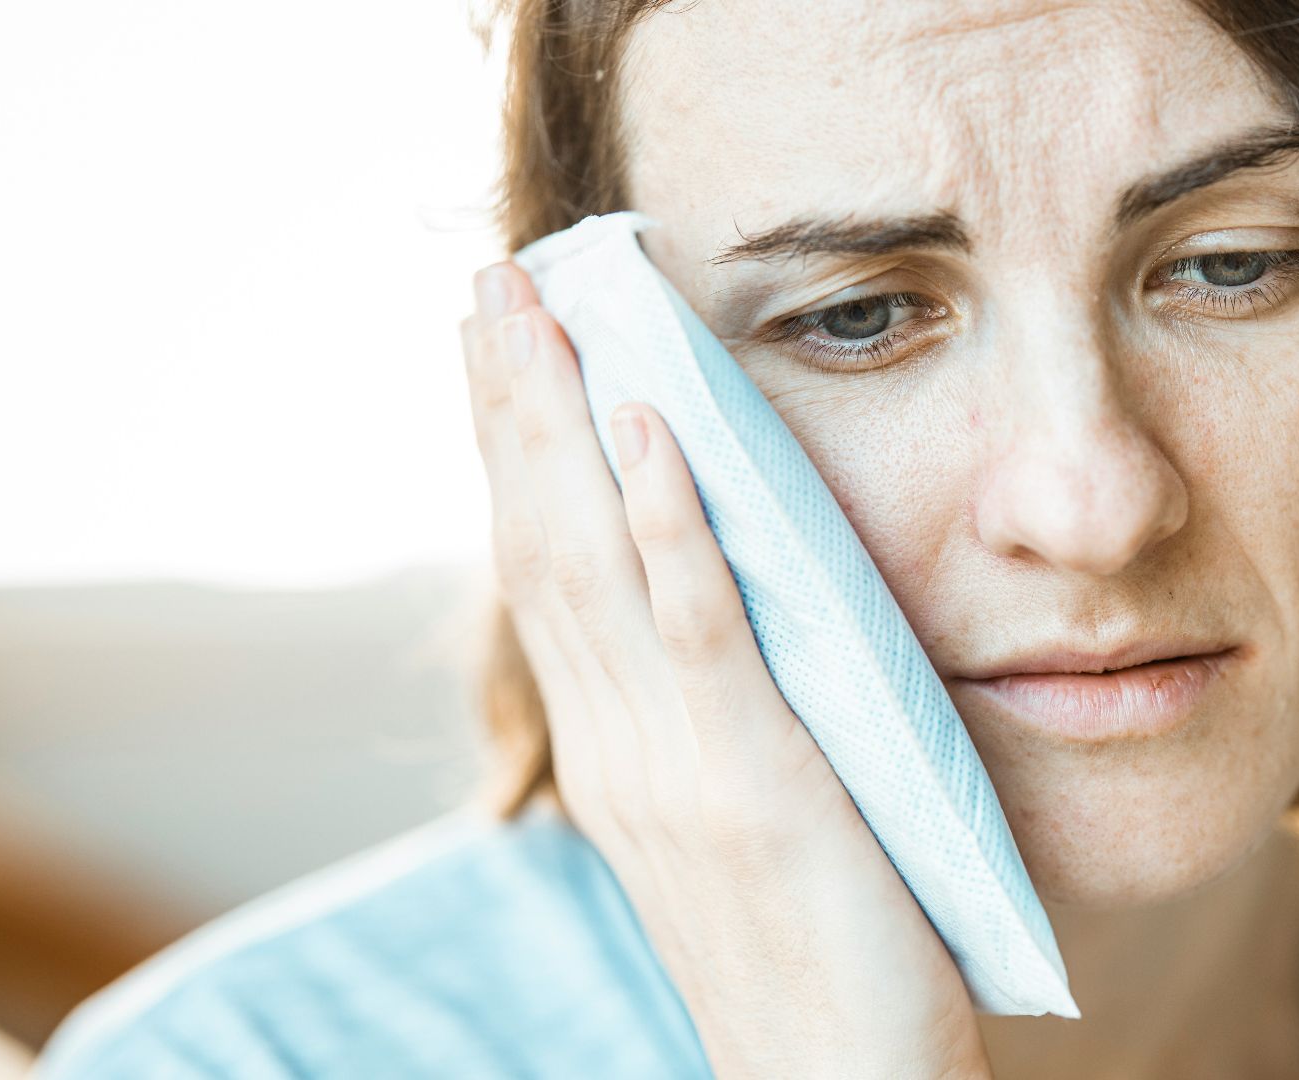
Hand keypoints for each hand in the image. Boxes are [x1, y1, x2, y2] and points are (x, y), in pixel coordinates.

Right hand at [459, 261, 991, 1079]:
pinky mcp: (757, 782)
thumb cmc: (807, 959)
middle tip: (491, 280)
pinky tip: (644, 426)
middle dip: (512, 405)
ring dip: (560, 423)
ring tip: (537, 309)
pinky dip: (665, 520)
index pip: (546, 574)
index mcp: (617, 756)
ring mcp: (676, 764)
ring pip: (593, 561)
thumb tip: (715, 626)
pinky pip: (700, 629)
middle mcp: (620, 749)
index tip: (499, 347)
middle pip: (541, 542)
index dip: (515, 454)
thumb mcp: (736, 825)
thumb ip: (710, 724)